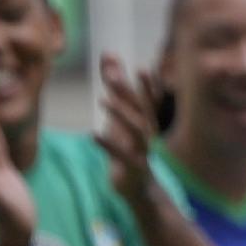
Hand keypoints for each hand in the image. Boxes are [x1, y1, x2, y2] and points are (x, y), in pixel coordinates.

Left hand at [94, 55, 159, 205]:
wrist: (139, 188)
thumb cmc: (129, 148)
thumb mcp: (121, 119)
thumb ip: (117, 90)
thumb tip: (110, 56)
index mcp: (148, 122)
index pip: (151, 100)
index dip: (148, 85)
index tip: (141, 68)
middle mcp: (149, 133)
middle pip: (142, 109)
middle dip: (129, 92)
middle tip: (113, 77)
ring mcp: (143, 150)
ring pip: (137, 130)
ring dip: (121, 114)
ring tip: (103, 101)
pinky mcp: (133, 167)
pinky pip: (121, 155)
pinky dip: (108, 144)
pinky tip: (93, 135)